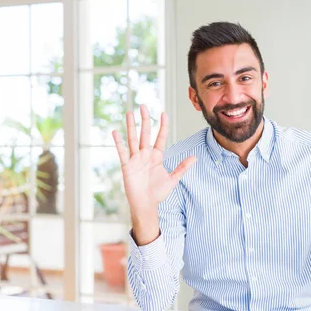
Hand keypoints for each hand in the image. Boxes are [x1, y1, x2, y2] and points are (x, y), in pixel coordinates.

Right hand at [113, 105, 195, 225]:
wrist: (146, 205)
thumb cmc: (158, 193)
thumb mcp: (173, 179)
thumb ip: (182, 167)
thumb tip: (194, 157)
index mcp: (156, 156)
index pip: (160, 137)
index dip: (162, 126)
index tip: (163, 113)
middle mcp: (145, 155)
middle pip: (145, 133)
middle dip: (145, 120)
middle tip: (143, 105)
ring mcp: (135, 159)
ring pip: (133, 139)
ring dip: (131, 126)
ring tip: (129, 113)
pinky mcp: (127, 166)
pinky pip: (122, 152)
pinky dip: (118, 143)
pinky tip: (115, 132)